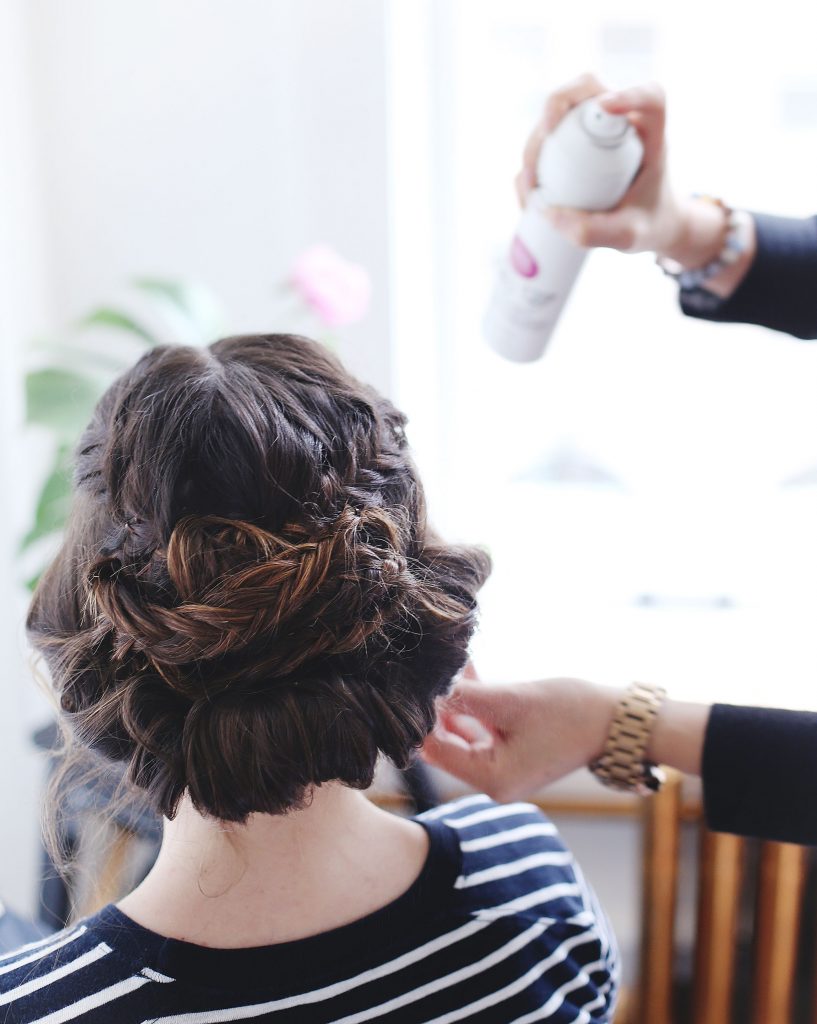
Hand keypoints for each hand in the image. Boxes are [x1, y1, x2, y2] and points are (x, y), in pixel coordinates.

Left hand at [422, 675, 620, 802]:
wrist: (619, 721)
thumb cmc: (570, 713)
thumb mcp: (511, 701)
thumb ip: (465, 698)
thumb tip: (426, 690)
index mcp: (492, 779)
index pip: (436, 750)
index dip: (421, 717)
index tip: (410, 684)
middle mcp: (494, 782)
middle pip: (447, 743)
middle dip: (437, 706)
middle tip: (424, 671)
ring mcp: (505, 769)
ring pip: (464, 731)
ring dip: (456, 700)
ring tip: (447, 665)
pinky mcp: (515, 753)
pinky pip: (484, 729)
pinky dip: (476, 704)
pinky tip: (467, 672)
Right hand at [517, 74, 687, 257]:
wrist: (648, 227)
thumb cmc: (649, 224)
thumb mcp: (629, 235)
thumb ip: (595, 231)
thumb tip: (548, 213)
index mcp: (651, 133)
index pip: (650, 98)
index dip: (630, 94)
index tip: (605, 108)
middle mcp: (620, 121)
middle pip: (586, 90)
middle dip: (556, 106)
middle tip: (546, 136)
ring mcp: (593, 130)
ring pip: (557, 113)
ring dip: (535, 140)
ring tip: (531, 186)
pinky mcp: (573, 144)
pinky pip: (546, 140)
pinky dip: (531, 159)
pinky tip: (527, 191)